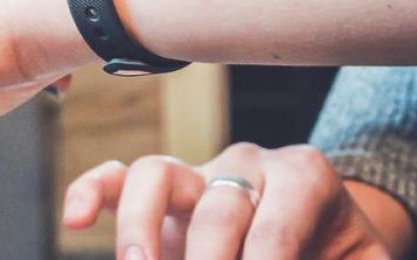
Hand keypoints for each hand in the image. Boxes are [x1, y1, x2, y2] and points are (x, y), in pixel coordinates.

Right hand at [62, 143, 413, 259]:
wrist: (328, 235)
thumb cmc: (342, 251)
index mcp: (303, 177)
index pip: (276, 230)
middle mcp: (246, 164)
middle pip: (218, 208)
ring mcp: (198, 173)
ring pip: (155, 173)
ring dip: (140, 227)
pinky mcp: (161, 192)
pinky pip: (116, 177)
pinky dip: (90, 191)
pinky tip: (74, 221)